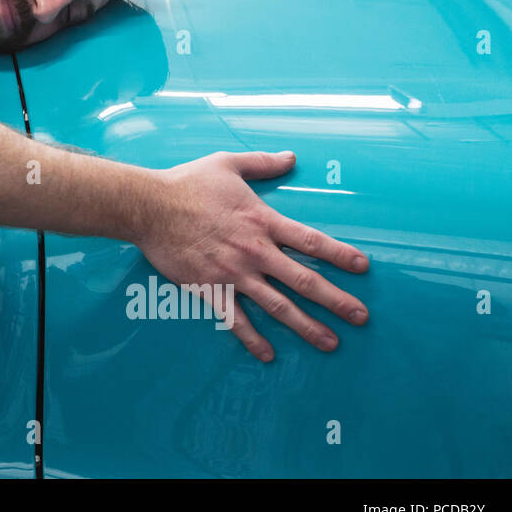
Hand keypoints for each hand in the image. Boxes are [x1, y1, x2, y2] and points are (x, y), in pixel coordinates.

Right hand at [136, 150, 368, 361]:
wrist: (148, 206)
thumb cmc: (186, 183)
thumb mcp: (227, 164)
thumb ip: (263, 163)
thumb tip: (291, 157)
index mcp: (262, 221)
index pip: (310, 241)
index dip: (340, 255)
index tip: (363, 268)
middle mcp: (254, 251)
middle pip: (304, 280)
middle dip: (336, 300)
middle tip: (361, 317)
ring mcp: (233, 273)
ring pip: (277, 306)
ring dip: (306, 326)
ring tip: (330, 342)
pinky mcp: (210, 287)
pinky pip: (235, 319)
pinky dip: (252, 339)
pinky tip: (268, 355)